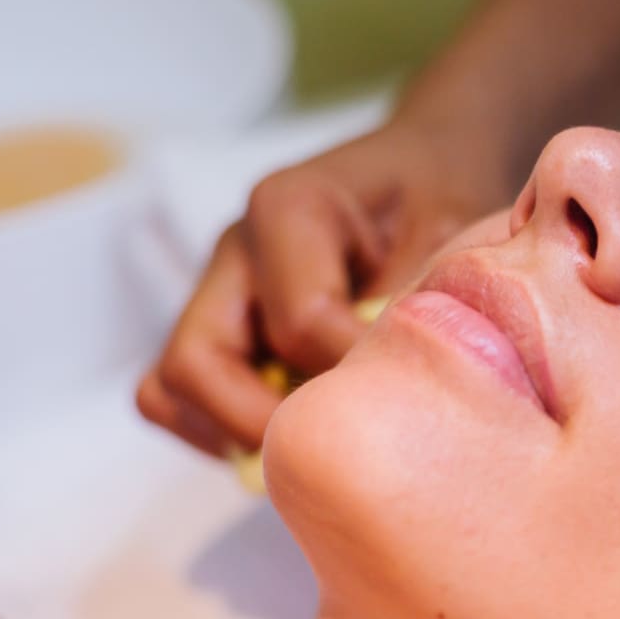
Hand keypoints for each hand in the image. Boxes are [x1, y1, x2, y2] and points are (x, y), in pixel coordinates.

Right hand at [137, 116, 511, 455]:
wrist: (424, 165)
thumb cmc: (438, 196)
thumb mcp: (449, 234)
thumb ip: (415, 303)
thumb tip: (397, 392)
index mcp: (290, 209)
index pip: (300, 323)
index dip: (353, 374)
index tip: (408, 393)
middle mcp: (236, 250)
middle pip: (195, 362)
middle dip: (261, 423)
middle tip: (333, 453)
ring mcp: (218, 291)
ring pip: (170, 387)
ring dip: (232, 433)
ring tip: (310, 447)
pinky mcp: (219, 326)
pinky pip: (180, 397)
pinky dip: (222, 431)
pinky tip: (294, 434)